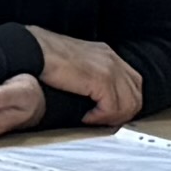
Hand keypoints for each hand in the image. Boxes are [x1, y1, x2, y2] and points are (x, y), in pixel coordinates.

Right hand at [27, 30, 145, 126]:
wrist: (34, 49)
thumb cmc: (46, 56)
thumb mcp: (76, 64)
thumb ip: (89, 77)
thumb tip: (94, 99)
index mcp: (107, 54)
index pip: (133, 83)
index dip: (125, 103)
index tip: (108, 114)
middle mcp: (112, 59)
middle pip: (136, 95)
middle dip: (123, 114)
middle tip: (103, 122)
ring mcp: (109, 68)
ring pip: (128, 103)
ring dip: (112, 117)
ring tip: (93, 120)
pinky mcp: (100, 79)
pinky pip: (112, 106)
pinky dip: (101, 117)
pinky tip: (86, 117)